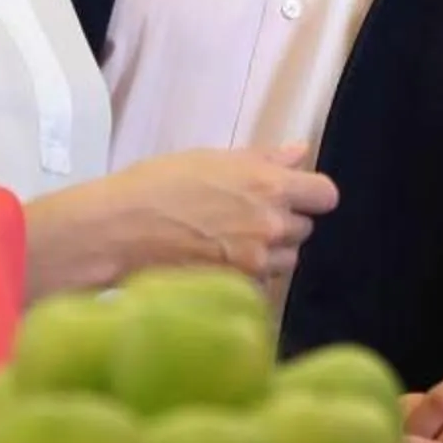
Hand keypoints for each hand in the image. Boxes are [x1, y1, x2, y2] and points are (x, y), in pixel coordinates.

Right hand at [24, 143, 337, 296]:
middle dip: (283, 225)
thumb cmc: (157, 186)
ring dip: (269, 254)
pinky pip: (260, 285)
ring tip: (230, 243)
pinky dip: (247, 278)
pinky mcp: (236, 290)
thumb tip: (300, 152)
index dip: (311, 195)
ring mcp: (255, 263)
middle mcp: (271, 226)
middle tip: (246, 219)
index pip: (325, 195)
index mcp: (269, 186)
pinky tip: (218, 264)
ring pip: (286, 261)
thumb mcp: (212, 159)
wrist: (116, 230)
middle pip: (305, 230)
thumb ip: (263, 159)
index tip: (294, 196)